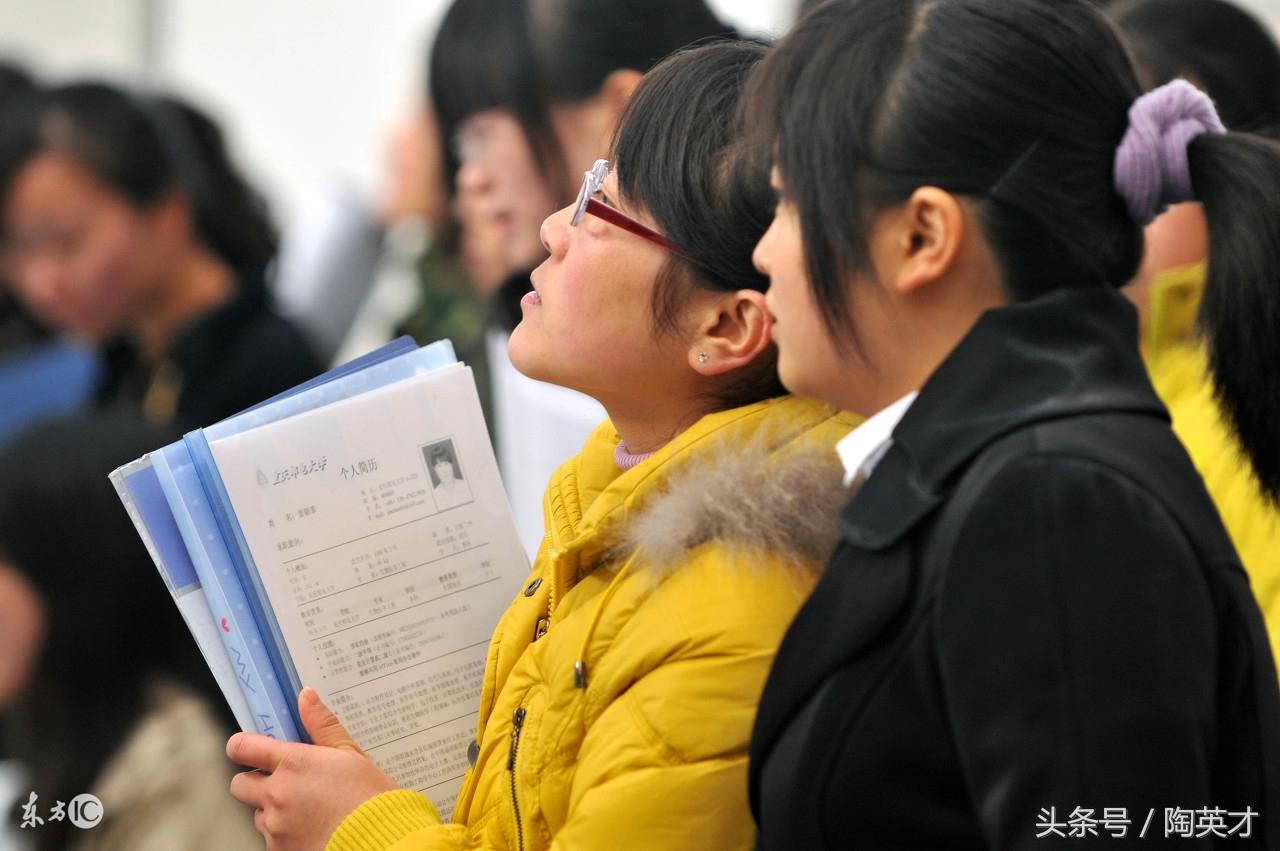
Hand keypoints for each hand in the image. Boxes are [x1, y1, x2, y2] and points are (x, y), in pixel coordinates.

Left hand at [228, 687, 398, 849]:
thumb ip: (323, 725)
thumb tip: (306, 697)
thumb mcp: (351, 755)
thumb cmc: (371, 799)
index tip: (250, 749)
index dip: (242, 746)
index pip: (242, 747)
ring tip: (307, 809)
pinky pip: (271, 838)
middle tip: (284, 783)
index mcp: (294, 764)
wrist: (381, 841)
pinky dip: (284, 833)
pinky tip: (310, 828)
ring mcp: (275, 826)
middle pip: (239, 784)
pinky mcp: (278, 850)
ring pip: (257, 814)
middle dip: (256, 782)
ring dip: (273, 810)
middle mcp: (277, 794)